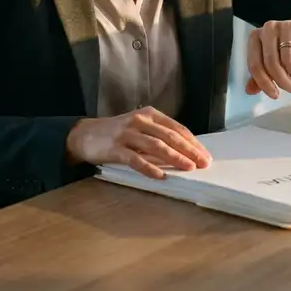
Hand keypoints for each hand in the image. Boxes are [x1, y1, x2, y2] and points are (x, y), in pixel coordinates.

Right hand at [65, 106, 211, 178]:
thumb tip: (185, 152)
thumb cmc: (117, 133)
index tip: (205, 155)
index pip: (177, 128)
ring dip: (175, 158)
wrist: (85, 134)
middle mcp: (140, 121)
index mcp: (150, 115)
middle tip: (203, 163)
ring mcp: (127, 133)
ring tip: (189, 168)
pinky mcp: (115, 148)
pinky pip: (135, 159)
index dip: (193, 142)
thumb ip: (159, 136)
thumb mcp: (140, 128)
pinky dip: (149, 168)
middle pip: (170, 136)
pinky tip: (160, 176)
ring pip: (156, 146)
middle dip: (189, 151)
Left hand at [245, 18, 290, 98]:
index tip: (275, 95)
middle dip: (281, 80)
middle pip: (270, 62)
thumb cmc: (287, 49)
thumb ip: (260, 76)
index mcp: (255, 37)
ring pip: (287, 58)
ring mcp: (285, 24)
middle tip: (290, 89)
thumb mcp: (272, 62)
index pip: (255, 64)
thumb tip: (249, 90)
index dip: (264, 83)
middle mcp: (268, 28)